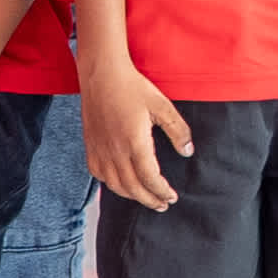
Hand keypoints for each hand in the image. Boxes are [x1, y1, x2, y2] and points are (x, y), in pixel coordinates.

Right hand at [81, 64, 191, 209]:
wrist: (102, 73)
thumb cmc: (132, 86)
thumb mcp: (162, 105)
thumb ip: (178, 131)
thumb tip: (187, 152)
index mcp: (134, 142)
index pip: (150, 179)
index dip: (162, 192)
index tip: (172, 197)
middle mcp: (115, 150)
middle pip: (133, 187)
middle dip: (150, 200)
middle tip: (162, 204)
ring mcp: (100, 149)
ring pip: (114, 184)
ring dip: (131, 196)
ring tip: (145, 197)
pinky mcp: (90, 145)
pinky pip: (98, 174)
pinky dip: (110, 184)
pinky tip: (120, 183)